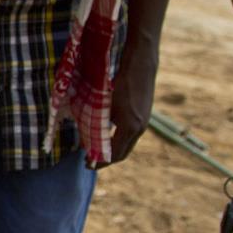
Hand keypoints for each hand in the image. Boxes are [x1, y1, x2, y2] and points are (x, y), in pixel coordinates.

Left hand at [98, 44, 157, 167]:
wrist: (140, 68)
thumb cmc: (120, 84)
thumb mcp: (105, 106)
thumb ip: (99, 125)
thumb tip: (89, 141)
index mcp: (130, 128)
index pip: (115, 153)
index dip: (101, 162)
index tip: (88, 165)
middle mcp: (140, 129)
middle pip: (123, 153)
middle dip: (106, 160)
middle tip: (90, 162)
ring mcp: (144, 123)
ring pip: (127, 145)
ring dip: (112, 150)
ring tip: (97, 152)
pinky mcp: (144, 117)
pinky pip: (130, 136)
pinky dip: (118, 141)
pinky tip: (107, 137)